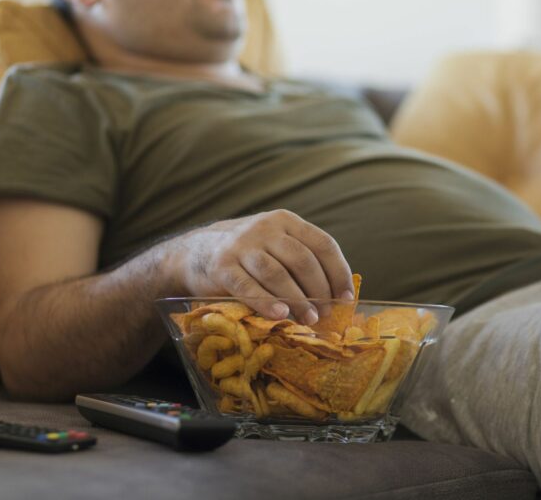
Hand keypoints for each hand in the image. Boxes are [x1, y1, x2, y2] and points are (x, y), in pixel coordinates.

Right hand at [167, 210, 353, 323]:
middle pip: (303, 260)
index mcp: (286, 221)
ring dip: (298, 300)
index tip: (346, 298)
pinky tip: (280, 315)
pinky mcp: (221, 265)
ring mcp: (242, 245)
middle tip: (325, 314)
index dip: (339, 272)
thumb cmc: (248, 255)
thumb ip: (302, 260)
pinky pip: (248, 286)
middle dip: (319, 290)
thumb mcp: (275, 246)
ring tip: (309, 320)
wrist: (194, 252)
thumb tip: (338, 294)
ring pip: (277, 274)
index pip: (323, 244)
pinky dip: (266, 302)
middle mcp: (265, 228)